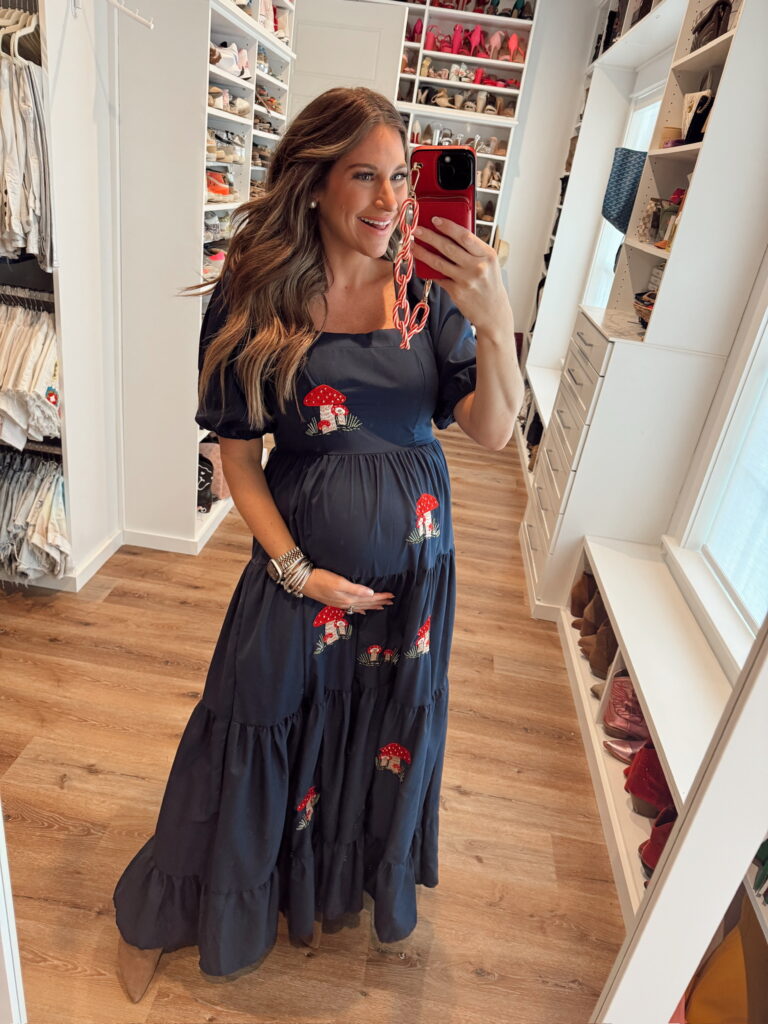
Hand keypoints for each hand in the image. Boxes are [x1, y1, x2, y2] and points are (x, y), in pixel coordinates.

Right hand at [300, 568, 394, 613]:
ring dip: (371, 606)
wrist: (304, 582)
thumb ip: (355, 589)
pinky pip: (352, 608)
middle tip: (391, 601)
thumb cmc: (321, 579)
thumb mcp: (339, 582)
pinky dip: (360, 609)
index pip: (369, 598)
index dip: (381, 597)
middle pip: (366, 603)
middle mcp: (346, 602)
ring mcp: (340, 603)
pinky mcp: (335, 601)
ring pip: (361, 606)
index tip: (391, 596)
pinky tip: (363, 611)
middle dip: (379, 602)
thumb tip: (371, 593)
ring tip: (381, 606)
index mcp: (349, 597)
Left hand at [411, 216, 513, 336]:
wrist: (494, 313)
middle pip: (448, 247)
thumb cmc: (490, 285)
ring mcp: (466, 280)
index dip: (448, 226)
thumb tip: (449, 236)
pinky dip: (429, 271)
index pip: (465, 236)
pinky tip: (421, 264)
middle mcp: (478, 266)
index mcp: (488, 255)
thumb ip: (474, 251)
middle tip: (417, 229)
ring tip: (413, 245)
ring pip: (439, 262)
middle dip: (430, 236)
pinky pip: (439, 277)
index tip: (435, 220)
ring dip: (423, 252)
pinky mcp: (457, 292)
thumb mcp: (490, 264)